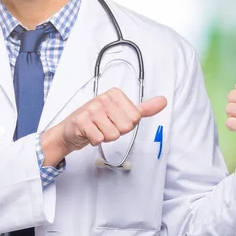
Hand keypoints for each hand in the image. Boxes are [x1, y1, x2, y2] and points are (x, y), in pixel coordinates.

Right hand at [50, 88, 166, 155]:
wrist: (72, 129)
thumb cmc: (99, 120)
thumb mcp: (122, 112)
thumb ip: (144, 109)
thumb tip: (163, 101)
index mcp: (115, 94)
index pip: (135, 118)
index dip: (126, 125)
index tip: (114, 120)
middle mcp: (103, 98)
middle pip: (125, 127)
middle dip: (116, 132)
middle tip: (105, 126)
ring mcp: (91, 109)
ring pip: (113, 135)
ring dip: (105, 137)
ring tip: (97, 129)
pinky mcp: (82, 121)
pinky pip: (99, 139)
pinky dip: (95, 141)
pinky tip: (89, 133)